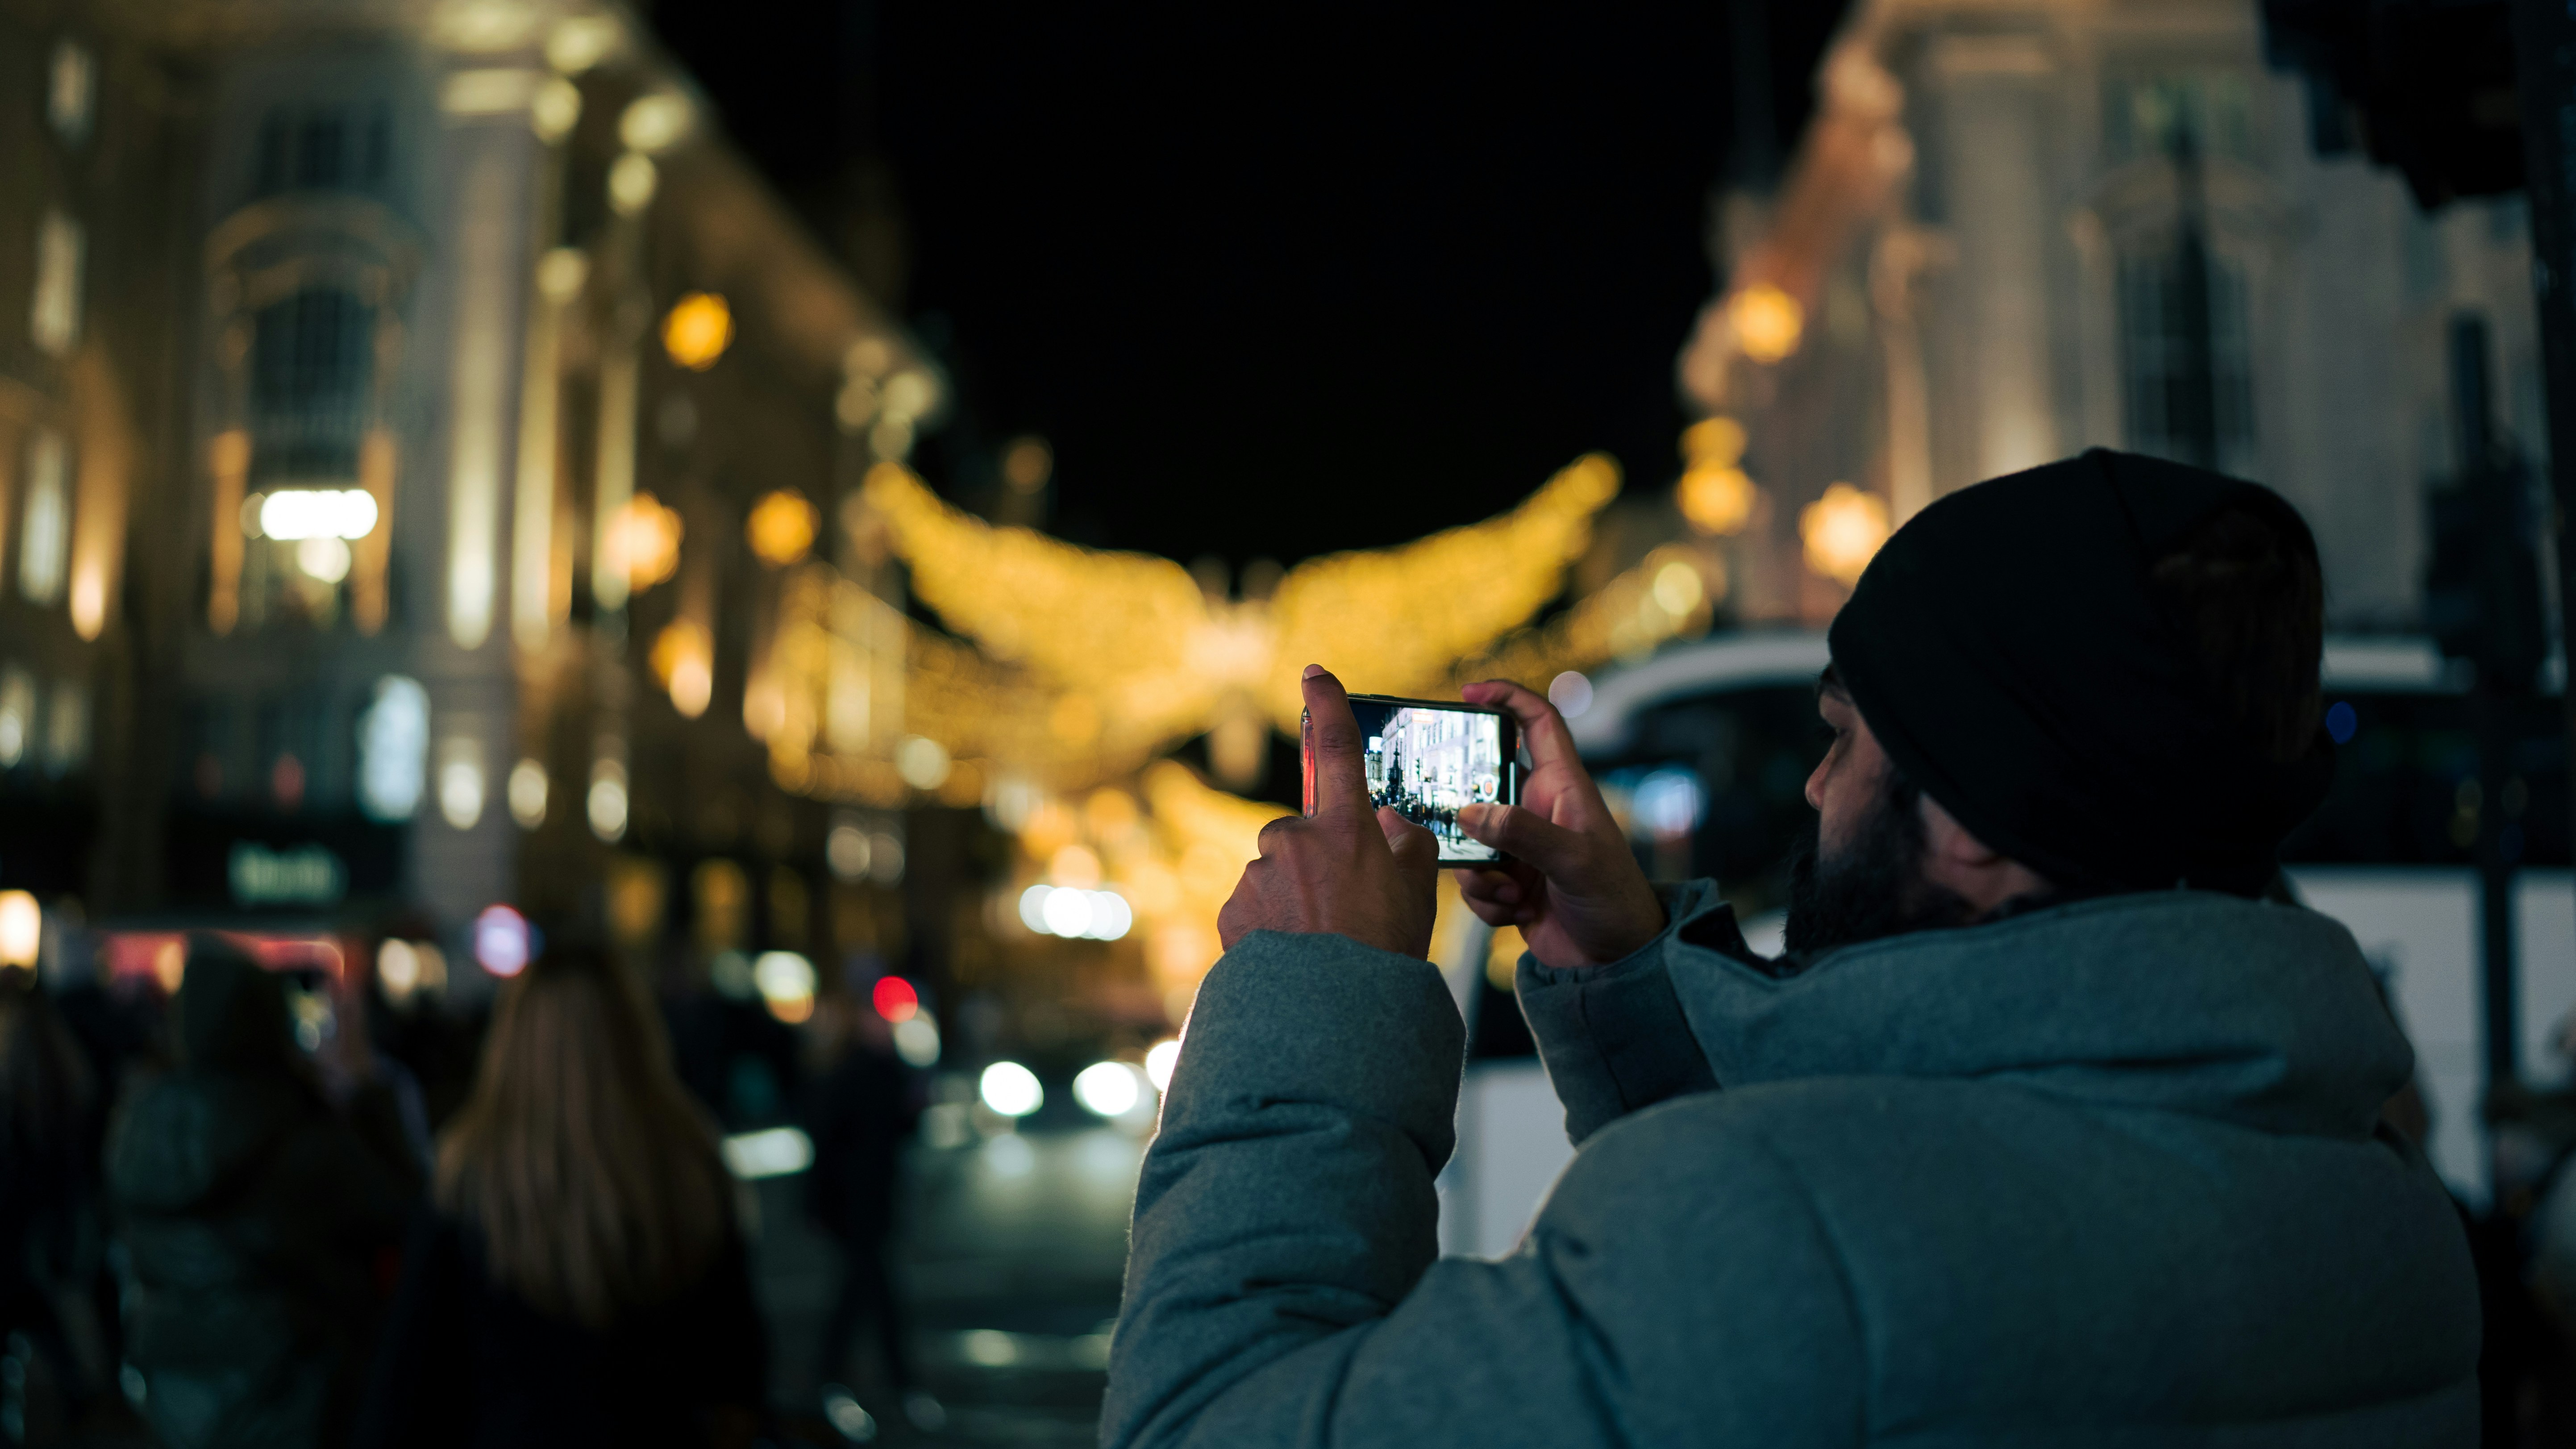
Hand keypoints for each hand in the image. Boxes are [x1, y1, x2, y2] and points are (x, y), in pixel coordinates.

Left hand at [1217, 666, 1440, 957]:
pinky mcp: (1231, 912)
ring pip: (1274, 874)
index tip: (1314, 673)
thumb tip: (1389, 827)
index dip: (1328, 705)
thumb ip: (1408, 846)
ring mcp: (1257, 876)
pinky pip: (1252, 908)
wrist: (1332, 1015)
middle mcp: (1293, 841)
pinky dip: (1269, 927)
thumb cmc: (1385, 953)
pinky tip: (1293, 958)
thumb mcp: (1418, 892)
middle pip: (1300, 834)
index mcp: (1344, 828)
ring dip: (1292, 898)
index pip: (1339, 750)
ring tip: (1320, 944)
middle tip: (1342, 909)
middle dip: (1316, 861)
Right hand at [1454, 679, 1664, 968]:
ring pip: (1469, 840)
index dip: (1506, 697)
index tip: (1469, 691)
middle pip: (1482, 784)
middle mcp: (1537, 811)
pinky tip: (1515, 914)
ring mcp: (1520, 848)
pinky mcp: (1508, 883)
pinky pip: (1472, 881)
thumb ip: (1523, 833)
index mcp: (1562, 787)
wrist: (1618, 960)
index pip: (1537, 723)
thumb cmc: (1615, 900)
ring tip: (1511, 893)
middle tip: (1449, 823)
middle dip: (1462, 807)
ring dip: (1477, 871)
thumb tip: (1471, 813)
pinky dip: (1485, 901)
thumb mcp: (1574, 860)